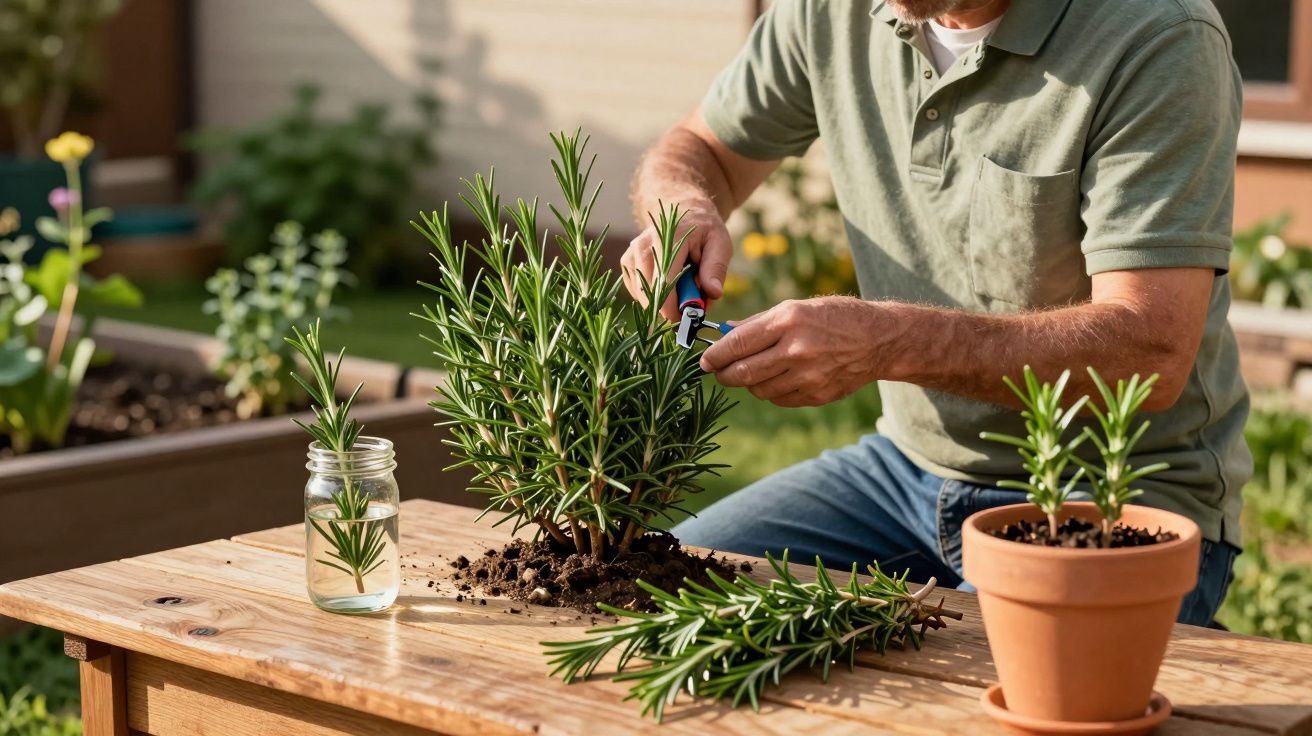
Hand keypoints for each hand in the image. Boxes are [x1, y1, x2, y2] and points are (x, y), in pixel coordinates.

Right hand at [621, 203, 731, 321]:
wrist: (683, 211)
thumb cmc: (705, 230)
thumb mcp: (720, 244)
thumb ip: (716, 268)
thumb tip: (713, 294)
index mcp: (670, 238)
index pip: (664, 280)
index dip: (671, 307)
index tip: (683, 322)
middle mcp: (645, 244)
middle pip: (649, 290)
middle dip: (668, 308)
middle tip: (689, 311)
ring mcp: (633, 252)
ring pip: (641, 292)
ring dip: (660, 302)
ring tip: (682, 292)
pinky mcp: (628, 261)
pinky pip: (636, 289)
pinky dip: (651, 296)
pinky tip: (667, 289)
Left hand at [700, 296, 887, 407]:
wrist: (878, 340)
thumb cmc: (833, 317)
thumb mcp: (796, 307)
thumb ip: (757, 323)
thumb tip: (723, 333)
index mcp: (788, 321)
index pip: (737, 344)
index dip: (714, 356)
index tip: (705, 360)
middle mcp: (796, 350)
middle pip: (743, 373)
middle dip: (723, 374)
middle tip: (718, 371)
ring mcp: (808, 376)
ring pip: (758, 390)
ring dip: (748, 383)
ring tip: (752, 370)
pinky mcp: (816, 395)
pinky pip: (779, 399)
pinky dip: (771, 391)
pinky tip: (778, 378)